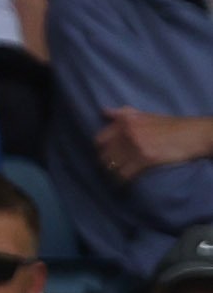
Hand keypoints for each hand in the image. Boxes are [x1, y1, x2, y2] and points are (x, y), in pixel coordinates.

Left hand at [97, 108, 212, 183]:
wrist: (193, 135)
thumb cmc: (170, 125)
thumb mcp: (146, 115)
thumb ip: (124, 114)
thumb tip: (104, 111)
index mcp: (127, 121)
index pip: (99, 140)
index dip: (102, 149)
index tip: (107, 154)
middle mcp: (128, 132)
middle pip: (104, 155)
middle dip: (107, 163)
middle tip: (113, 167)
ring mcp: (136, 146)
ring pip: (112, 166)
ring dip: (114, 172)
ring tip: (119, 174)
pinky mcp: (145, 159)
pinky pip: (124, 174)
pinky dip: (123, 180)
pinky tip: (125, 181)